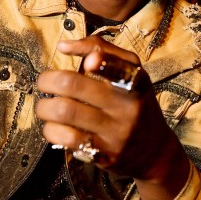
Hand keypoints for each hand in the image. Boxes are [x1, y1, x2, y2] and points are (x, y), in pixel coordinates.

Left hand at [35, 36, 190, 199]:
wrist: (156, 151)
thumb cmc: (134, 104)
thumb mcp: (131, 73)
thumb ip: (102, 50)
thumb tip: (64, 45)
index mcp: (135, 80)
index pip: (118, 65)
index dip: (99, 59)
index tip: (85, 62)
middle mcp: (128, 106)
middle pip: (73, 84)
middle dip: (47, 80)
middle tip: (44, 82)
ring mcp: (116, 132)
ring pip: (64, 111)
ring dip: (44, 107)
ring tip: (46, 106)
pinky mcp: (104, 154)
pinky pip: (66, 138)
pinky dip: (51, 129)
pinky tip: (54, 126)